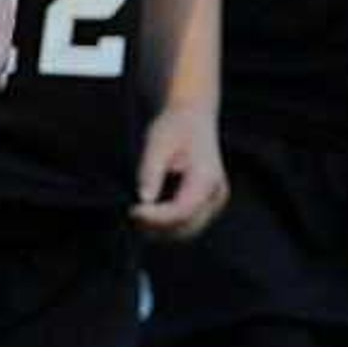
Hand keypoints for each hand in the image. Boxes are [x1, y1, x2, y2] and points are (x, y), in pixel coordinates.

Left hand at [133, 99, 230, 240]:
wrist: (192, 116)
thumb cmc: (175, 126)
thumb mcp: (158, 142)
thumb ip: (151, 172)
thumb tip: (144, 199)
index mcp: (207, 177)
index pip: (182, 210)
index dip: (156, 217)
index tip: (133, 210)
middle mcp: (216, 194)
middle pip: (186, 226)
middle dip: (158, 227)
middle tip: (132, 213)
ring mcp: (214, 201)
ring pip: (186, 230)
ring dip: (162, 229)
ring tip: (138, 213)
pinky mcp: (207, 205)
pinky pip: (187, 224)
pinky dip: (168, 224)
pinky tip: (149, 212)